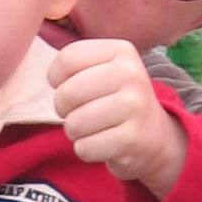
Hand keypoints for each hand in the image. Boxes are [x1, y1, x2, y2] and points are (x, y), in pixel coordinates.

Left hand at [48, 38, 188, 195]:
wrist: (154, 135)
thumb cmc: (116, 99)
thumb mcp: (104, 68)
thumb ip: (75, 61)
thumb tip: (46, 68)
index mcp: (121, 51)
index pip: (67, 58)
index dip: (56, 78)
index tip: (68, 86)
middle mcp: (131, 74)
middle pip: (67, 93)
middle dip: (63, 109)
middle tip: (79, 112)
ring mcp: (134, 106)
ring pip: (74, 124)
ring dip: (75, 132)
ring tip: (93, 128)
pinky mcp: (131, 138)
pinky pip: (85, 148)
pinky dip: (86, 150)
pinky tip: (103, 144)